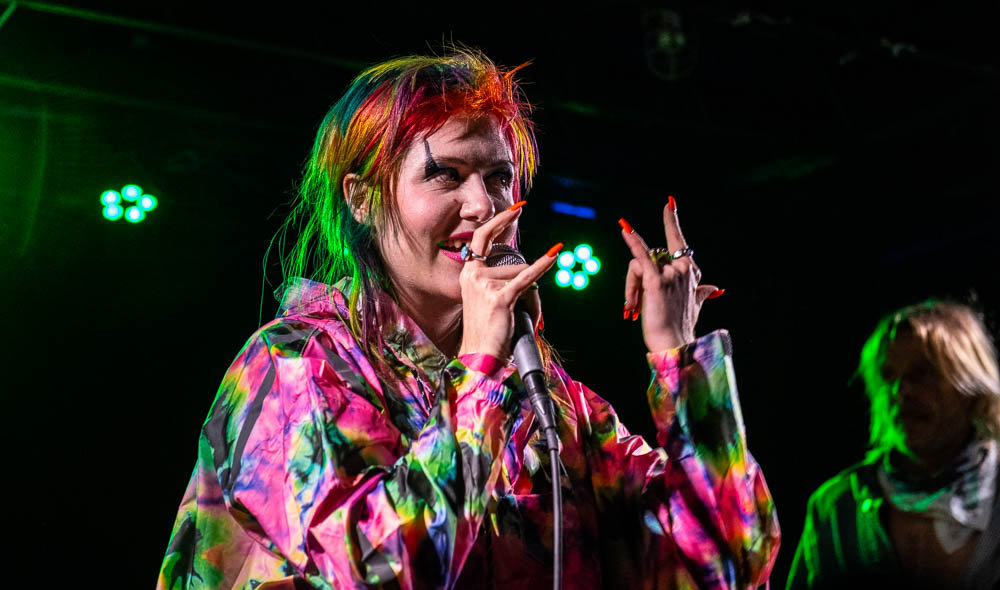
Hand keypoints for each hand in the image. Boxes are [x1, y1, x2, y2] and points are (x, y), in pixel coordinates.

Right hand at [457, 209, 558, 358]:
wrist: (480, 357)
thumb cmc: (488, 331)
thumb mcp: (490, 299)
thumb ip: (504, 280)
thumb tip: (530, 268)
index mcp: (468, 274)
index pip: (481, 239)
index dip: (498, 222)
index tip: (514, 209)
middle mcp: (473, 276)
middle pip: (510, 260)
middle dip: (516, 255)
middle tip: (522, 240)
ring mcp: (485, 285)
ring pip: (522, 276)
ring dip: (530, 296)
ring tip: (522, 318)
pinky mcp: (500, 297)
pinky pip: (527, 278)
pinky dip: (542, 266)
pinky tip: (554, 255)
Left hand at [620, 197, 720, 351]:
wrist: (674, 345)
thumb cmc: (681, 327)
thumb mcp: (694, 306)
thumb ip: (702, 293)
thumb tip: (716, 288)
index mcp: (690, 272)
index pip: (678, 243)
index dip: (672, 222)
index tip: (669, 203)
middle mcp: (683, 269)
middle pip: (650, 259)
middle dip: (636, 281)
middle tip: (633, 306)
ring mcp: (670, 275)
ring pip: (639, 266)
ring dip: (630, 288)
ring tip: (631, 308)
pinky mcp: (656, 283)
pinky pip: (642, 257)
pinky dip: (633, 241)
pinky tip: (625, 228)